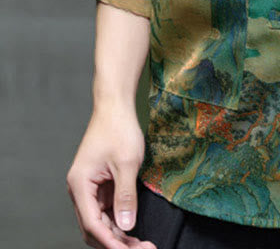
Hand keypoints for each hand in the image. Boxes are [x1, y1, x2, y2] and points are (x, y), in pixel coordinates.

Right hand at [65, 103, 156, 248]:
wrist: (115, 106)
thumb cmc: (119, 129)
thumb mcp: (127, 163)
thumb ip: (126, 196)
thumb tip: (126, 225)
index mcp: (80, 185)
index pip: (92, 223)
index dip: (110, 241)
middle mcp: (80, 190)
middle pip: (94, 226)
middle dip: (115, 242)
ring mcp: (89, 187)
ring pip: (100, 220)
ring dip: (118, 233)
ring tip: (139, 244)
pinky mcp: (99, 183)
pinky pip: (106, 208)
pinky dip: (118, 219)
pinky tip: (133, 228)